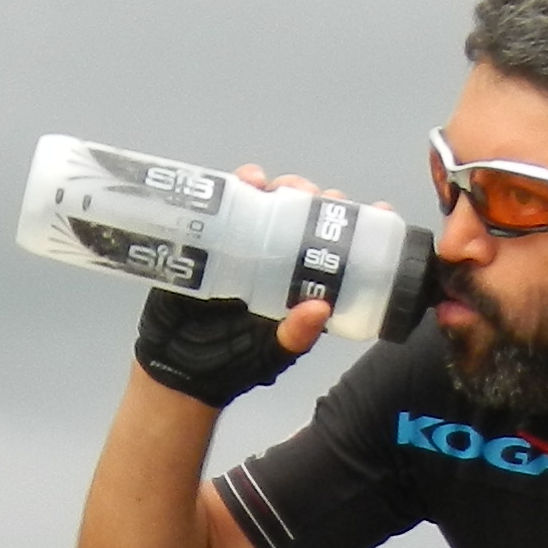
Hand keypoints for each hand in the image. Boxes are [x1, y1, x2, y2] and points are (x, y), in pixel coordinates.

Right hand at [132, 167, 341, 406]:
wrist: (177, 367)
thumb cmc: (231, 362)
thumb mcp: (272, 352)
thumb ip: (296, 335)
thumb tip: (321, 308)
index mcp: (299, 281)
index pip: (331, 246)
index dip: (350, 225)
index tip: (371, 210)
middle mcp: (276, 257)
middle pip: (302, 214)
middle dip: (313, 197)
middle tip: (316, 197)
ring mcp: (244, 243)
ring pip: (268, 202)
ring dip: (280, 186)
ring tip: (281, 188)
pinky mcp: (212, 237)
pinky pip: (228, 205)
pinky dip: (241, 185)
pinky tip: (249, 180)